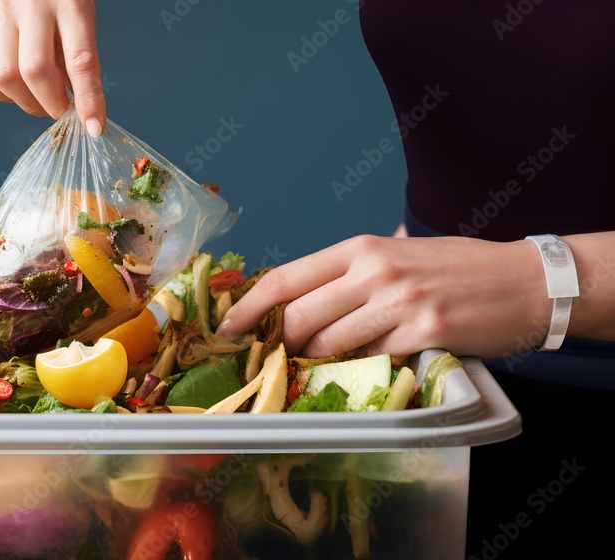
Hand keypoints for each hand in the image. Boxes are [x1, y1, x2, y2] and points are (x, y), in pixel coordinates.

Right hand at [0, 0, 106, 135]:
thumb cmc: (58, 6)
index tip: (93, 127)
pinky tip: (13, 86)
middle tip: (58, 109)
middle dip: (50, 104)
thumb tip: (84, 116)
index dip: (88, 100)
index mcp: (69, 4)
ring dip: (24, 101)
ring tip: (36, 97)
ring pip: (4, 76)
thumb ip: (79, 66)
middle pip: (35, 72)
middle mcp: (30, 4)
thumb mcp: (79, 26)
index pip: (80, 61)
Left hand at [215, 235, 551, 358]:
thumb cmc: (456, 269)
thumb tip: (296, 304)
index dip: (248, 307)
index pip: (285, 278)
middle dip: (281, 345)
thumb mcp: (394, 256)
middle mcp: (373, 271)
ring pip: (329, 343)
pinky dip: (361, 370)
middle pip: (299, 316)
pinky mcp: (424, 333)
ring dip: (319, 362)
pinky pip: (371, 360)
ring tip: (322, 367)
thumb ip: (348, 276)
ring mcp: (398, 302)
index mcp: (359, 249)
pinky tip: (366, 368)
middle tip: (278, 360)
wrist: (524, 281)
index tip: (227, 328)